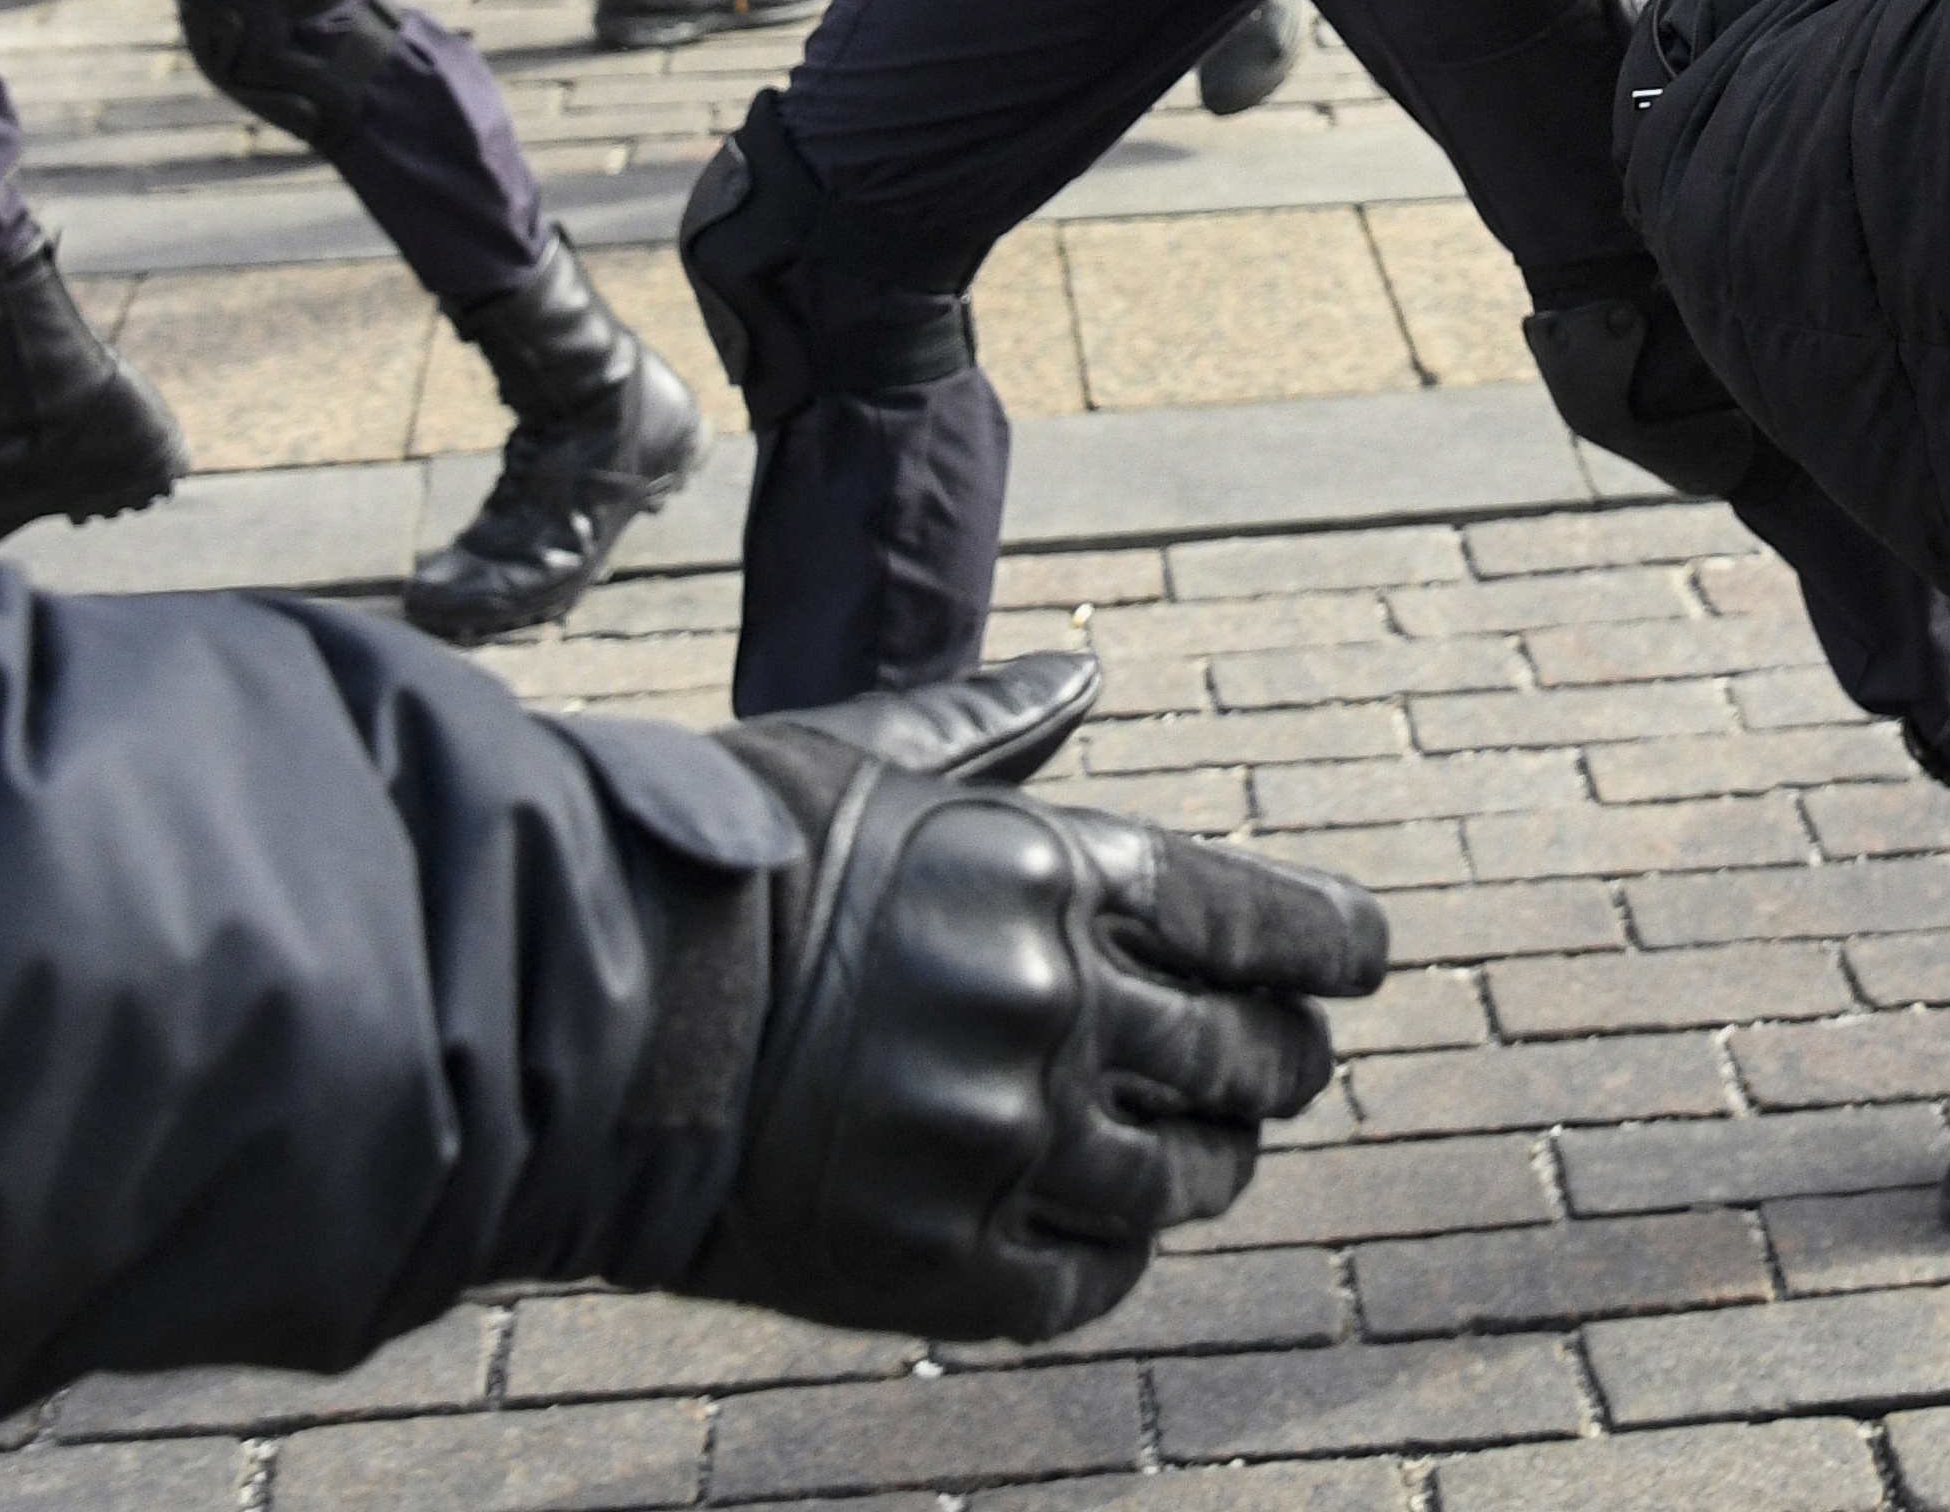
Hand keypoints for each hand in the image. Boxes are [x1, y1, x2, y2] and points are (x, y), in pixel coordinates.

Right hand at [684, 717, 1389, 1342]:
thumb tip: (1085, 671)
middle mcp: (1051, 1008)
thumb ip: (993, 728)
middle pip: (1248, 1057)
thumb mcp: (866, 762)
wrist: (582, 1012)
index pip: (1261, 922)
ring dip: (1213, 1163)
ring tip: (1207, 1151)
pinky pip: (1088, 1279)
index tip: (1367, 963)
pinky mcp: (940, 1260)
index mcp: (1051, 876)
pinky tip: (1101, 1231)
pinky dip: (1113, 1256)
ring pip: (1182, 1177)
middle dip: (1283, 1061)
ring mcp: (1001, 1142)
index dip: (1332, 948)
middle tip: (1283, 1062)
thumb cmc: (725, 865)